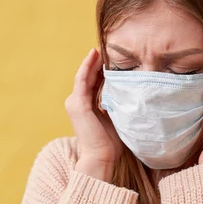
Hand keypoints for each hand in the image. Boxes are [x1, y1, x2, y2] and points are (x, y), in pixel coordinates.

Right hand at [65, 48, 123, 164]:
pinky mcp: (77, 104)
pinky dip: (88, 66)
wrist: (101, 158)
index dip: (101, 69)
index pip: (93, 82)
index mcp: (85, 106)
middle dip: (97, 61)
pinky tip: (94, 56)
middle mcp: (76, 102)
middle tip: (107, 46)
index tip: (111, 56)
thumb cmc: (109, 144)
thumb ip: (115, 104)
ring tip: (101, 47)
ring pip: (84, 75)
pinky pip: (82, 80)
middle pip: (88, 76)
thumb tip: (128, 92)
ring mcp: (75, 102)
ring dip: (92, 60)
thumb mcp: (114, 118)